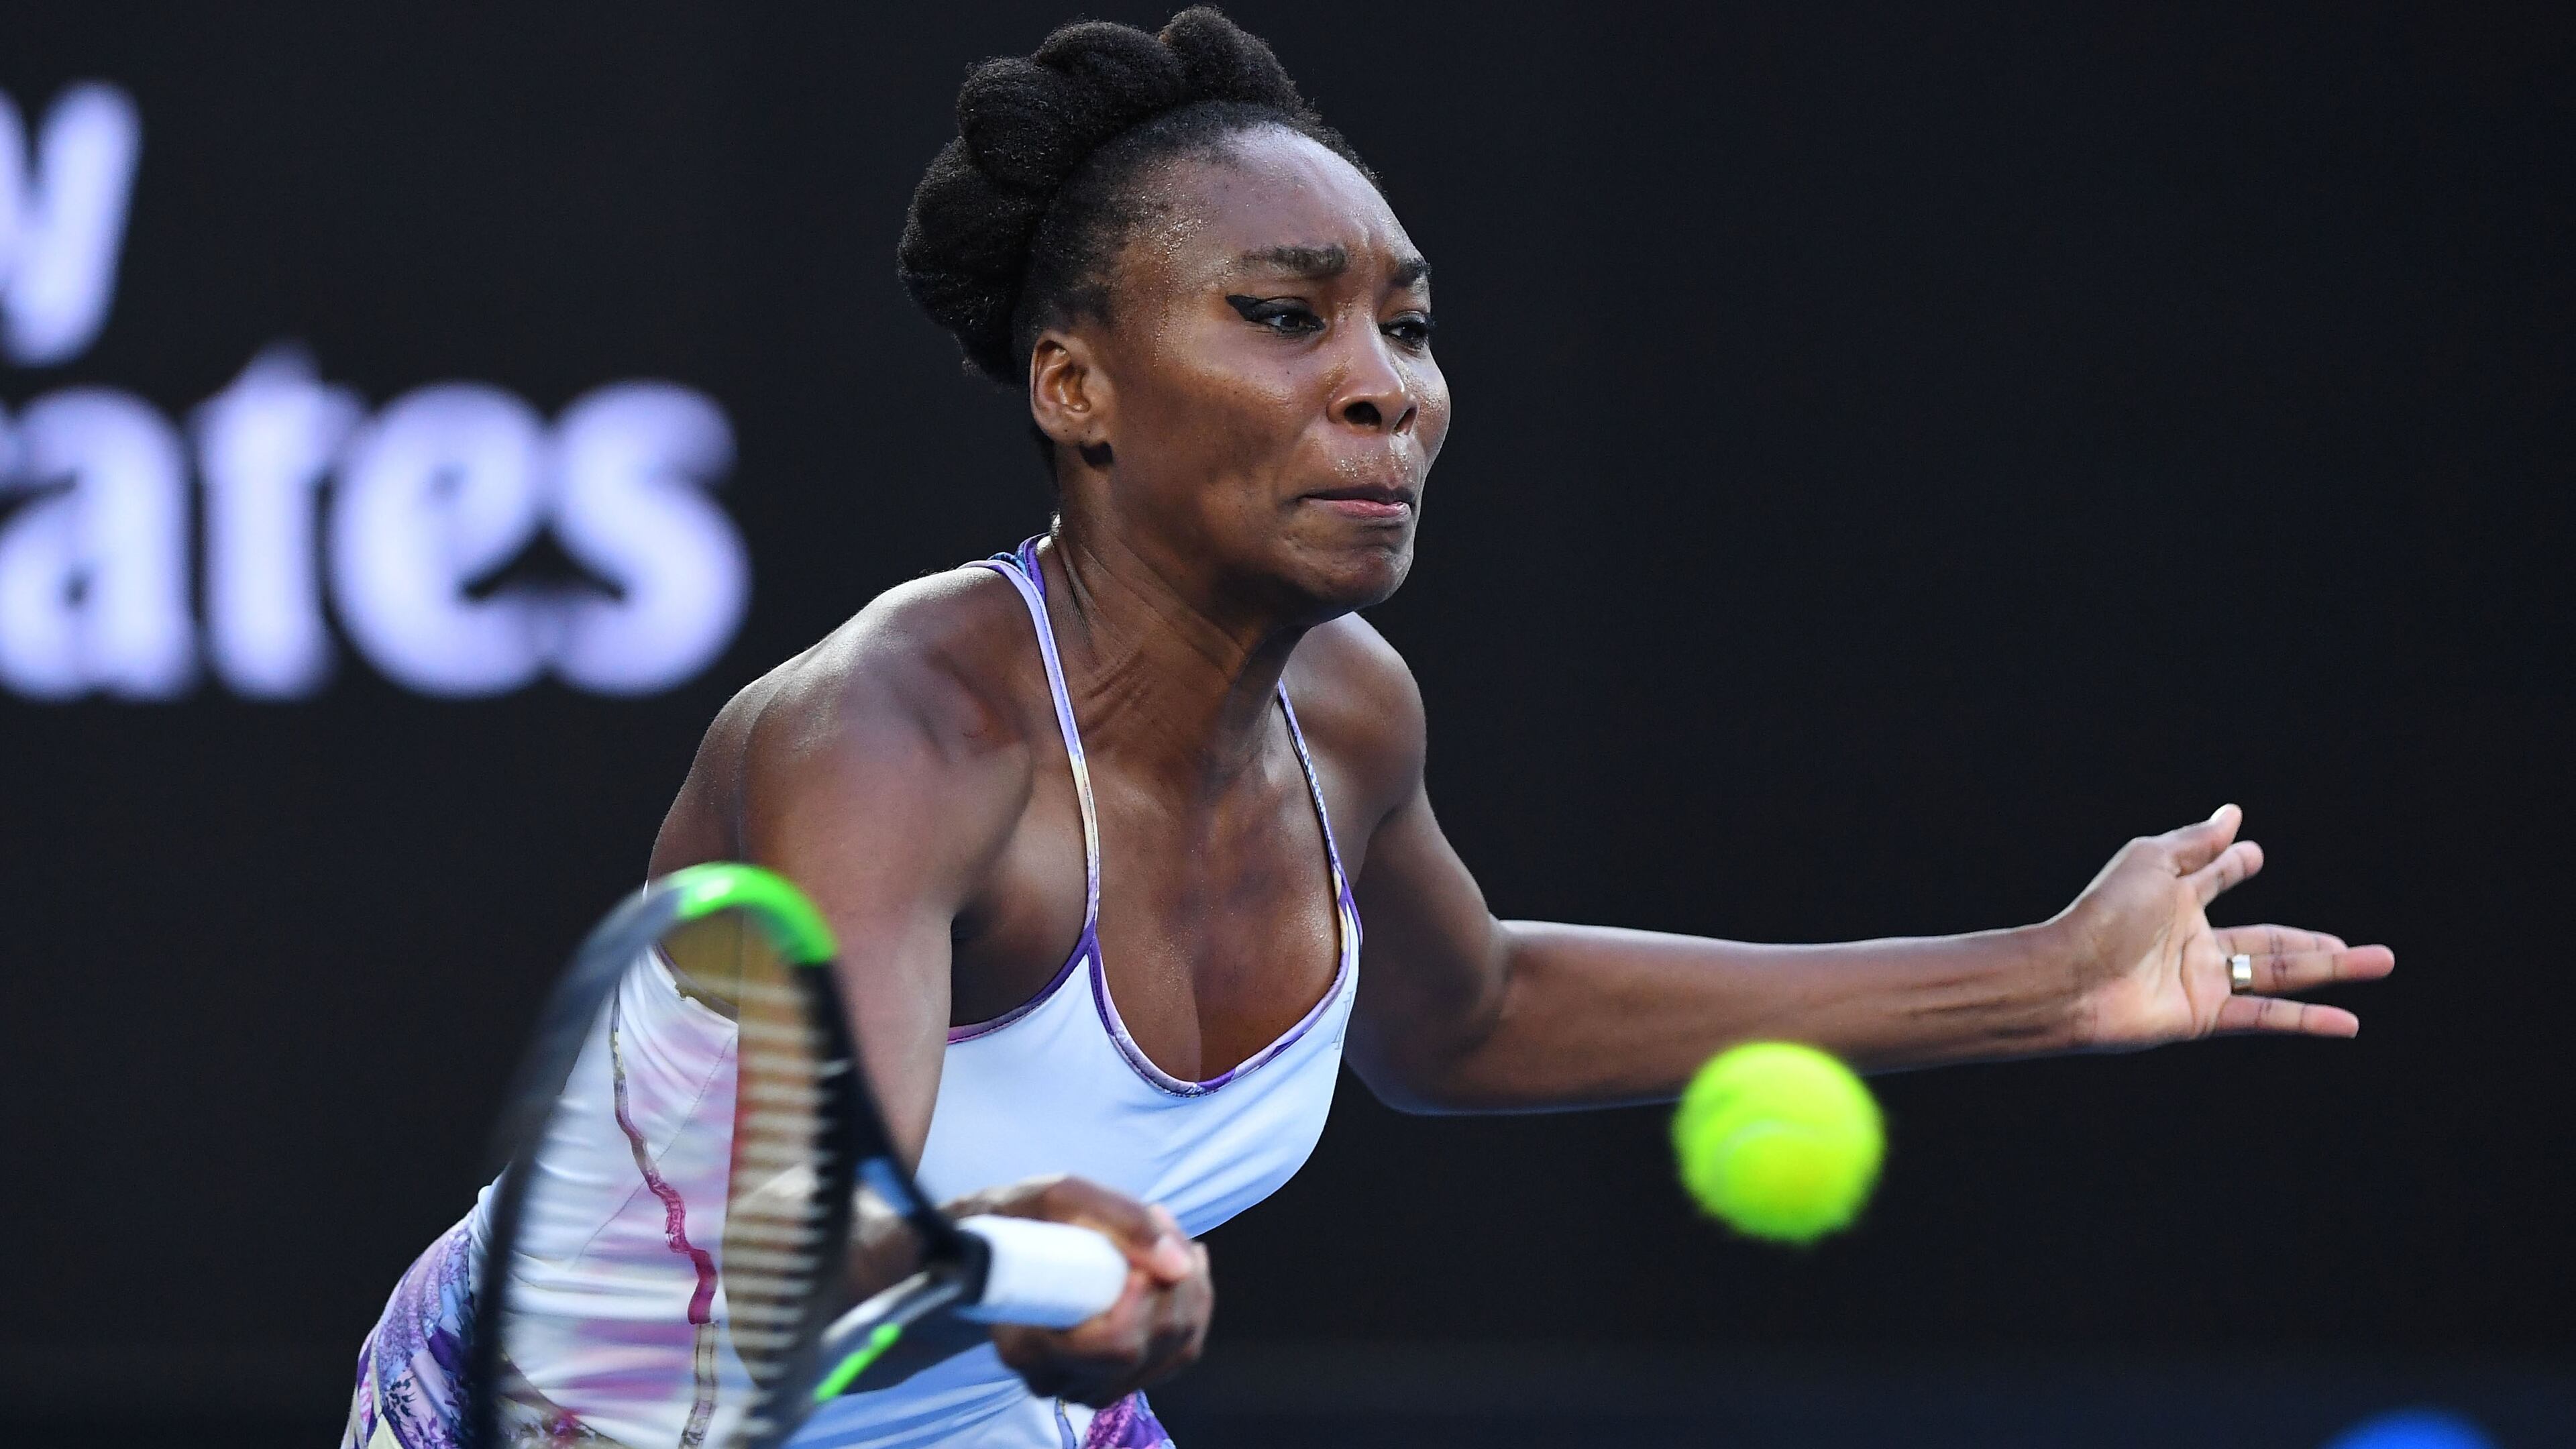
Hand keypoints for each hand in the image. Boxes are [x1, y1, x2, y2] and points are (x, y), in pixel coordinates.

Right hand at [948, 1174, 1211, 1406]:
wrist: (992, 1251)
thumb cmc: (1017, 1219)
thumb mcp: (1056, 1197)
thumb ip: (1119, 1220)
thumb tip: (1179, 1265)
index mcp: (1025, 1345)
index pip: (1115, 1345)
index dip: (1147, 1297)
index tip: (1137, 1250)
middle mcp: (1054, 1379)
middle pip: (1154, 1347)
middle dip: (1178, 1281)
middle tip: (1160, 1222)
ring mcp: (1085, 1386)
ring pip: (1177, 1352)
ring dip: (1190, 1288)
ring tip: (1166, 1236)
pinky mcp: (1114, 1379)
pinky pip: (1179, 1353)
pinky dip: (1192, 1305)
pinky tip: (1177, 1266)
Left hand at [2053, 805, 2394, 1049]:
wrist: (2070, 977)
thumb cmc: (2103, 914)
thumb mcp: (2151, 863)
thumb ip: (2196, 842)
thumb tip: (2234, 814)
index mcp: (2173, 898)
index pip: (2214, 878)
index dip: (2233, 865)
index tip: (2252, 852)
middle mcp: (2191, 941)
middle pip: (2266, 939)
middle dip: (2312, 939)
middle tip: (2357, 944)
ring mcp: (2201, 981)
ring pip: (2279, 974)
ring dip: (2332, 970)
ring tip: (2381, 961)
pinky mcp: (2203, 1016)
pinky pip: (2266, 1017)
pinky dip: (2308, 1020)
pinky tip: (2348, 1021)